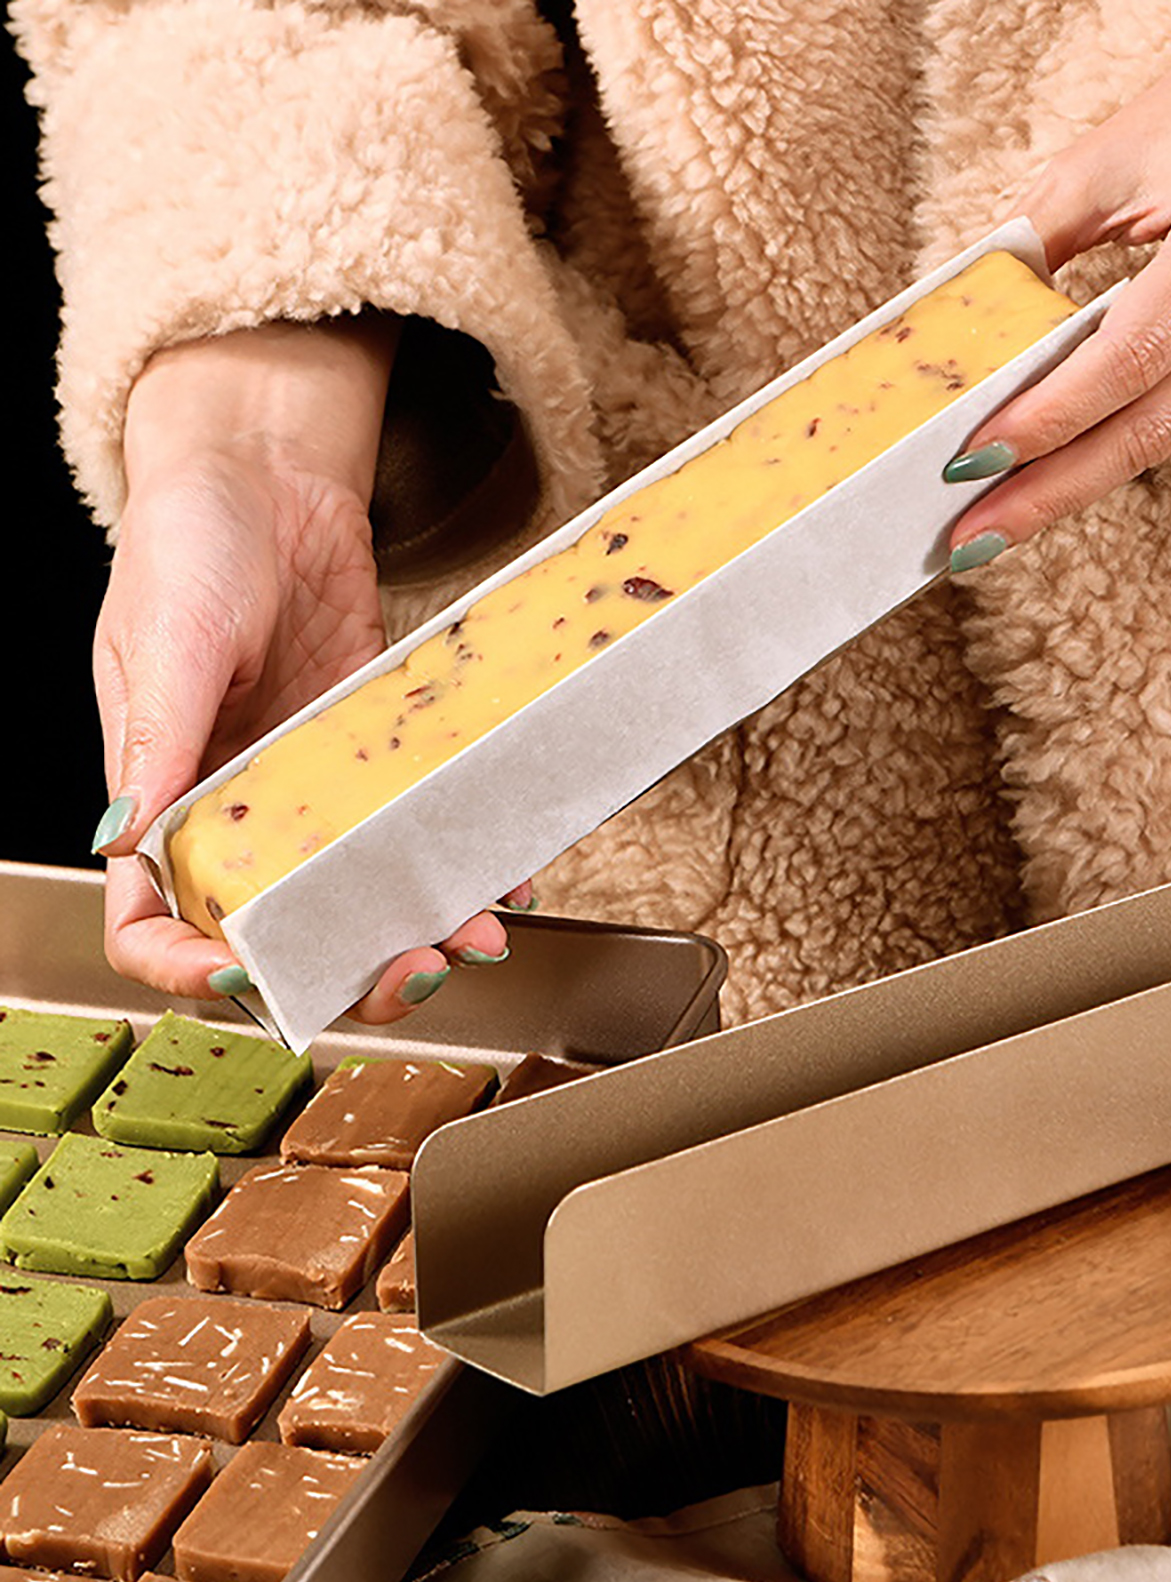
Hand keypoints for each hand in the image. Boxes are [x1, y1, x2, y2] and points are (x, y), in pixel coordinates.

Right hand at [93, 318, 509, 1019]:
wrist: (270, 475)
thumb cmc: (187, 541)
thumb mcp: (162, 638)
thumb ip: (155, 743)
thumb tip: (126, 840)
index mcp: (160, 799)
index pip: (151, 921)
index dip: (188, 969)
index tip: (248, 975)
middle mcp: (238, 811)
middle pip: (282, 930)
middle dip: (347, 968)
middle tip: (411, 970)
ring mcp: (312, 788)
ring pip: (363, 892)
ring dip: (420, 927)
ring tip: (477, 934)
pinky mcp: (374, 753)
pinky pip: (416, 824)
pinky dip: (458, 860)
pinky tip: (501, 873)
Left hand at [945, 12, 1170, 566]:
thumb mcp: (1111, 152)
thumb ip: (1035, 235)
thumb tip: (961, 323)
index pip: (1132, 353)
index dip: (1052, 414)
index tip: (975, 455)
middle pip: (1152, 426)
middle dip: (1052, 488)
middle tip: (971, 535)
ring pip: (1166, 442)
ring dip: (1072, 488)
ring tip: (994, 525)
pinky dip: (1110, 456)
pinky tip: (1050, 481)